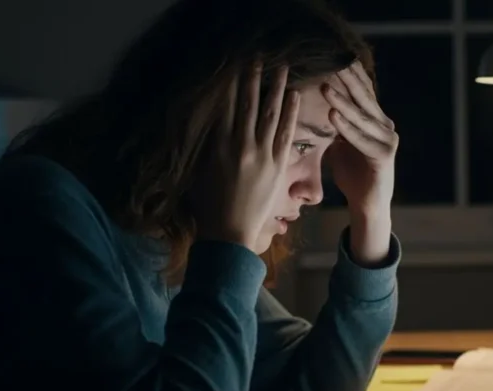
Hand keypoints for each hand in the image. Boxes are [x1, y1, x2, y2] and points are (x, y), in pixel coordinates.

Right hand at [193, 63, 299, 252]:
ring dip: (276, 88)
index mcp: (217, 144)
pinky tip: (294, 96)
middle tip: (259, 56)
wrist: (228, 232)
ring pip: (269, 113)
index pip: (225, 105)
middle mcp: (239, 144)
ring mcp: (259, 154)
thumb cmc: (208, 204)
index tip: (235, 64)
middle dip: (253, 77)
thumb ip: (206, 144)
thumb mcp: (198, 169)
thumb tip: (210, 120)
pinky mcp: (275, 165)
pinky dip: (291, 113)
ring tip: (282, 68)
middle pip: (248, 103)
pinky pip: (286, 134)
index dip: (231, 83)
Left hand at [323, 62, 398, 216]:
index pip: (362, 91)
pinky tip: (332, 114)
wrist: (367, 204)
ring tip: (325, 86)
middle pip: (364, 98)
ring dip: (342, 100)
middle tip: (330, 61)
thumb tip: (313, 107)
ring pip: (362, 116)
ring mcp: (387, 140)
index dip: (348, 74)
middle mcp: (385, 126)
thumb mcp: (340, 144)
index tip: (331, 56)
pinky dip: (346, 127)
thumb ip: (335, 126)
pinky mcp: (384, 156)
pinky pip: (361, 138)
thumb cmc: (353, 175)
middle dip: (346, 80)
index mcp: (375, 120)